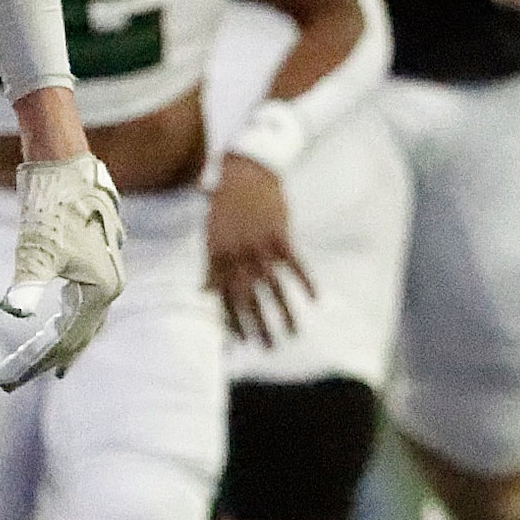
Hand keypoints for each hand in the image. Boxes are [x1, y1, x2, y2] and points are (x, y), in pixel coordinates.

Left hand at [0, 153, 124, 388]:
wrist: (64, 160)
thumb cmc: (51, 203)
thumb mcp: (35, 246)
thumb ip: (27, 282)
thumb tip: (14, 310)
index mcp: (101, 288)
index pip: (65, 340)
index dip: (33, 363)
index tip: (5, 382)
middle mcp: (108, 284)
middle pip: (75, 335)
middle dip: (42, 358)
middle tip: (10, 379)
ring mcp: (102, 270)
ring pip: (80, 320)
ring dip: (55, 342)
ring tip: (38, 363)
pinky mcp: (92, 258)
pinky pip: (79, 303)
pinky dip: (63, 320)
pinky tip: (51, 324)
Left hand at [206, 154, 310, 346]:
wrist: (245, 171)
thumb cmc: (226, 204)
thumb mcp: (211, 234)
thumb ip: (210, 265)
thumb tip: (204, 292)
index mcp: (218, 256)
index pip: (225, 296)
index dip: (234, 320)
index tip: (242, 341)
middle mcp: (237, 255)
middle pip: (248, 298)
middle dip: (258, 326)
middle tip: (267, 348)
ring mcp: (260, 246)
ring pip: (273, 288)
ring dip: (283, 312)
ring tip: (292, 333)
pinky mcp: (280, 236)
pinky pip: (295, 265)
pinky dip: (306, 282)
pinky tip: (315, 299)